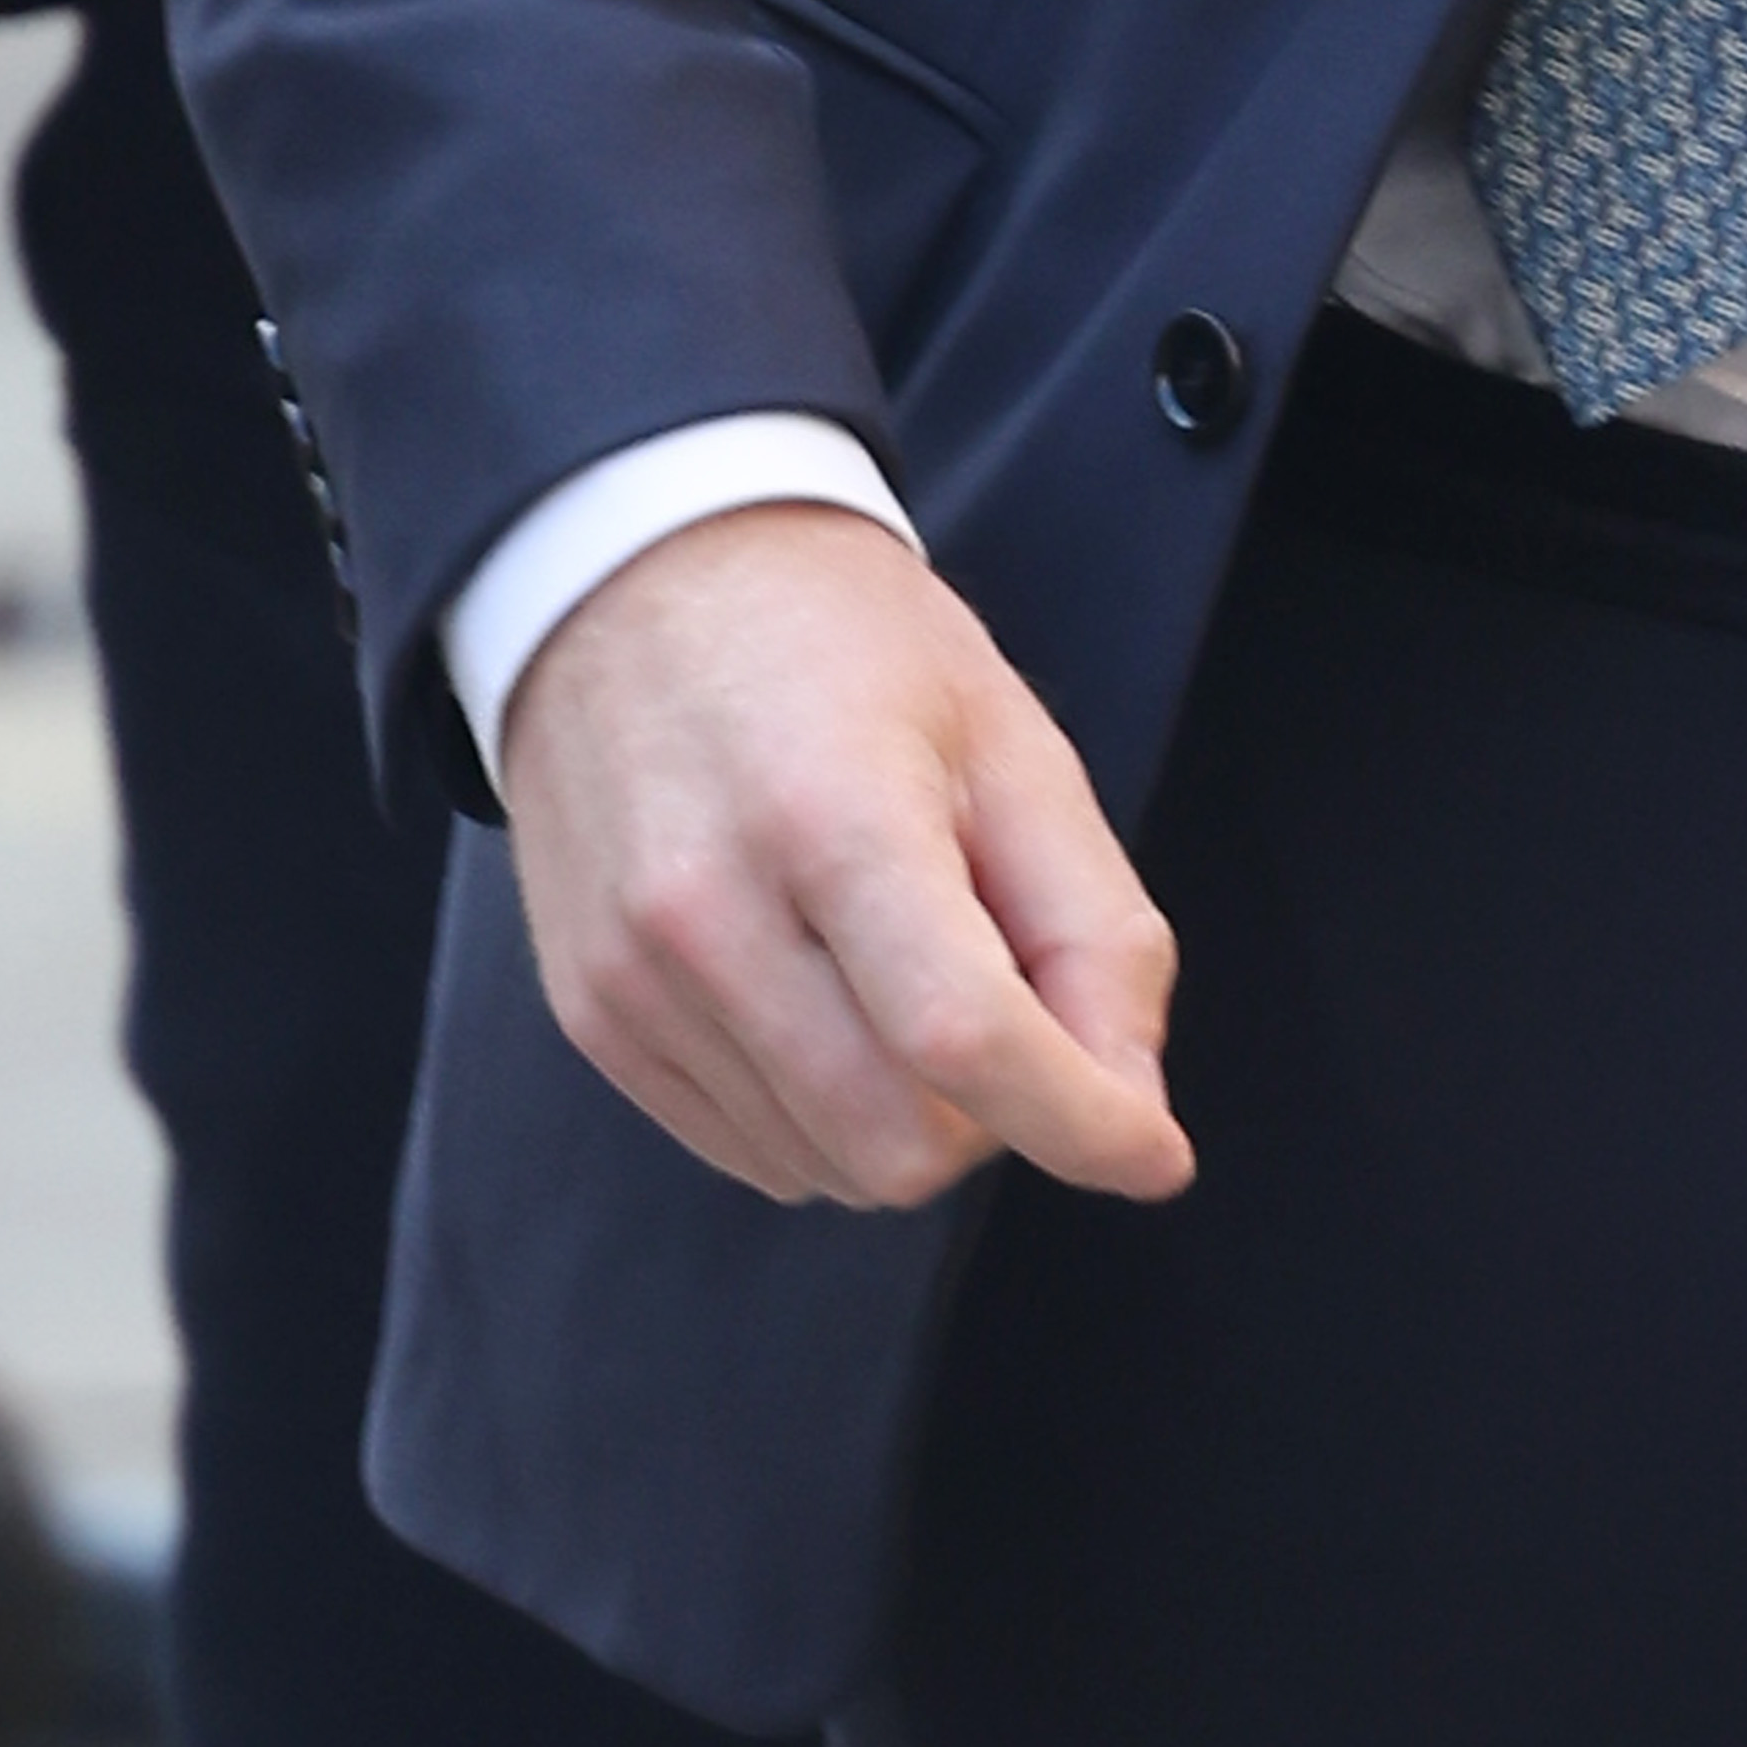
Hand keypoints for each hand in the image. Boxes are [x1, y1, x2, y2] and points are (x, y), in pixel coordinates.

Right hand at [498, 501, 1192, 1219]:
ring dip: (904, 1117)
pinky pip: (749, 1151)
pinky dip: (821, 1115)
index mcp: (833, 817)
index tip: (1153, 1150)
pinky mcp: (594, 1015)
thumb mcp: (1011, 742)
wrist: (640, 578)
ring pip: (826, 1168)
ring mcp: (634, 975)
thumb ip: (1094, 930)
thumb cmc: (842, 648)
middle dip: (991, 1117)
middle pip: (896, 1142)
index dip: (1081, 1121)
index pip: (964, 1037)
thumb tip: (1134, 1107)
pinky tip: (823, 994)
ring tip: (894, 966)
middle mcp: (709, 913)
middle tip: (1000, 997)